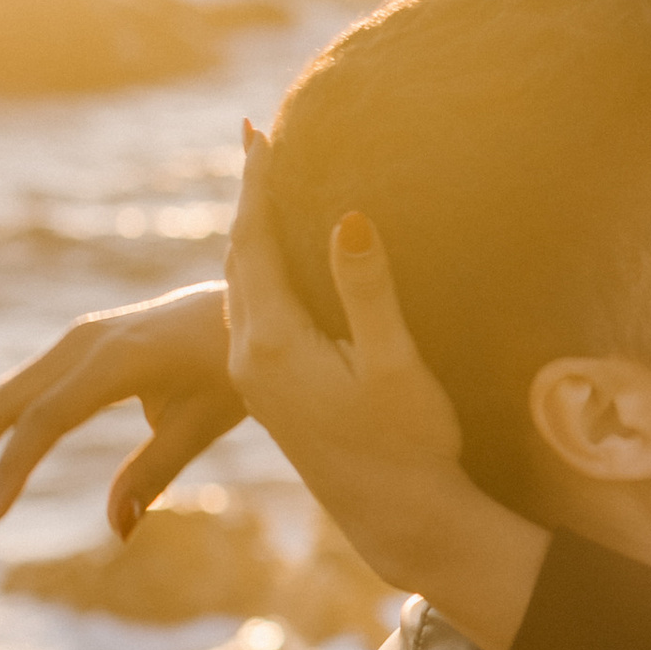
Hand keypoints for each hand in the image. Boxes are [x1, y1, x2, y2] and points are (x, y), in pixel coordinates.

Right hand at [0, 282, 241, 538]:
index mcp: (114, 359)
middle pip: (0, 408)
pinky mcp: (68, 350)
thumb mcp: (205, 420)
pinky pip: (10, 389)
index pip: (44, 420)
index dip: (10, 470)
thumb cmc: (234, 364)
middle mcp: (79, 344)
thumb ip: (156, 471)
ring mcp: (69, 343)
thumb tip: (117, 532)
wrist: (246, 298)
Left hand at [225, 127, 546, 649]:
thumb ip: (367, 292)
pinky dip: (258, 271)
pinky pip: (250, 311)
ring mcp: (255, 378)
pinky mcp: (271, 393)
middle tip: (255, 138)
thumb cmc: (412, 444)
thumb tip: (348, 218)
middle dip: (248, 198)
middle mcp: (250, 358)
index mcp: (272, 344)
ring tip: (260, 187)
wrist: (399, 519)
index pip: (256, 242)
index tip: (259, 129)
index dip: (259, 183)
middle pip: (239, 258)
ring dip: (249, 234)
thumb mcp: (396, 367)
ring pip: (240, 286)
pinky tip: (272, 265)